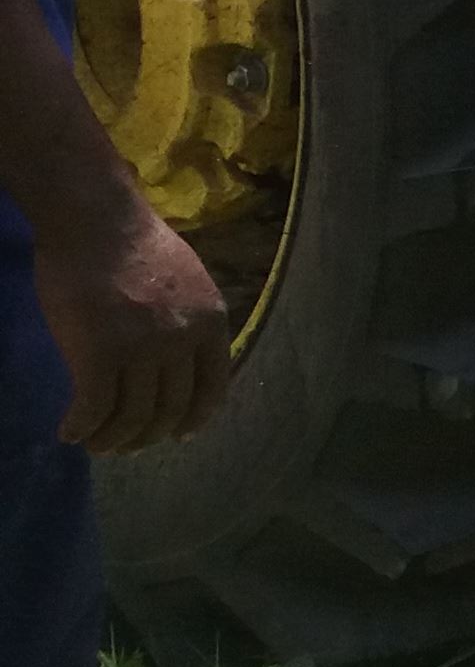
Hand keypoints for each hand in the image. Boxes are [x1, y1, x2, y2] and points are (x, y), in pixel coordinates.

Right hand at [35, 194, 230, 454]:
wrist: (97, 220)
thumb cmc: (135, 244)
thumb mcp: (187, 282)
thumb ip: (187, 320)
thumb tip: (178, 359)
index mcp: (210, 323)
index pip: (213, 386)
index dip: (196, 418)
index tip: (180, 436)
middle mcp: (183, 342)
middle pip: (169, 408)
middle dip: (147, 435)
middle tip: (126, 446)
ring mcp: (143, 350)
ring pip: (132, 415)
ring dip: (113, 438)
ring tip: (97, 445)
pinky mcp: (100, 354)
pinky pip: (94, 408)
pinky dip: (82, 427)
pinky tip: (71, 433)